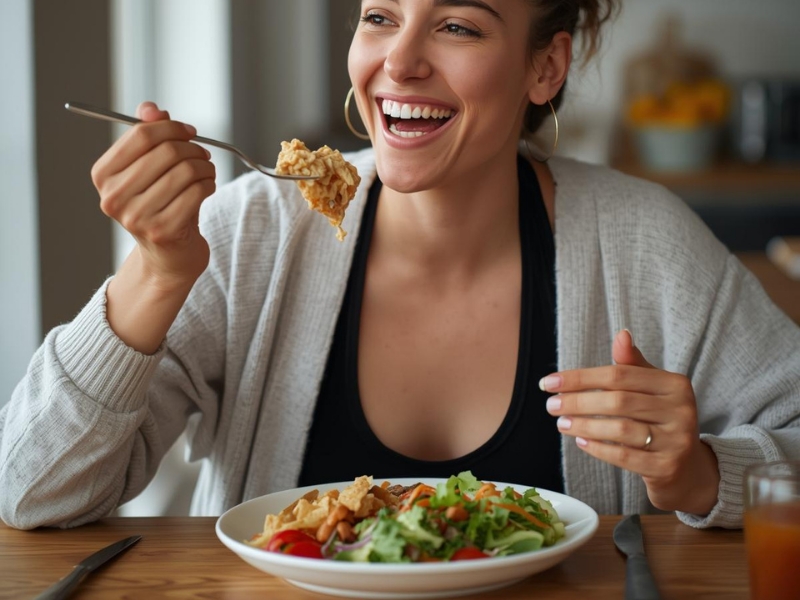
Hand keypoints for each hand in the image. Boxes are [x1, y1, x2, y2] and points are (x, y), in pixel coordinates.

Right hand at [91, 101, 215, 289]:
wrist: (168, 255)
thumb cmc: (160, 204)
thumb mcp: (149, 168)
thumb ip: (148, 134)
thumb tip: (151, 109)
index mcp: (103, 175)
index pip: (141, 135)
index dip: (171, 127)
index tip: (189, 132)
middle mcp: (114, 197)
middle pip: (165, 152)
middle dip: (192, 148)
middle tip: (202, 154)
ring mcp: (136, 217)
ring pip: (184, 171)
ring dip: (204, 166)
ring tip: (207, 171)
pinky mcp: (162, 231)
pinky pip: (196, 193)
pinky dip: (208, 184)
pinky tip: (207, 187)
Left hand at [542, 330, 719, 514]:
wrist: (687, 468)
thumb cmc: (659, 420)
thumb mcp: (650, 389)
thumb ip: (632, 365)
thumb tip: (621, 334)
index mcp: (675, 384)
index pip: (619, 375)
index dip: (581, 378)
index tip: (549, 382)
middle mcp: (681, 410)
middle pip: (618, 401)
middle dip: (578, 402)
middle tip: (551, 405)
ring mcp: (677, 440)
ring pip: (620, 429)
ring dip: (584, 425)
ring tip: (562, 423)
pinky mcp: (667, 466)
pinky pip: (624, 456)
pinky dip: (598, 448)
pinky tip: (581, 441)